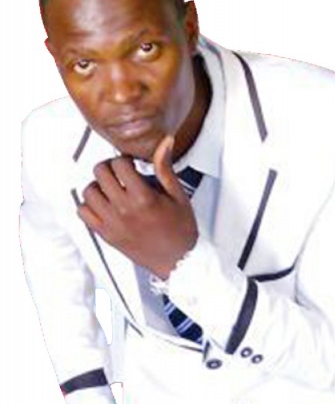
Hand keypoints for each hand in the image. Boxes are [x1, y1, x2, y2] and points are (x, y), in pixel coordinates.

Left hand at [78, 136, 197, 278]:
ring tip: (111, 188)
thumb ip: (166, 167)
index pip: (119, 164)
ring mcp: (112, 223)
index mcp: (143, 198)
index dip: (125, 160)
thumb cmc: (180, 230)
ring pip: (88, 192)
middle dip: (109, 167)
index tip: (131, 164)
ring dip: (98, 185)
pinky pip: (84, 213)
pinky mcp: (106, 235)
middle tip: (119, 172)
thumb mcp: (178, 195)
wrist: (178, 261)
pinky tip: (103, 204)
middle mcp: (124, 210)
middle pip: (100, 173)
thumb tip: (165, 143)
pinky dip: (89, 205)